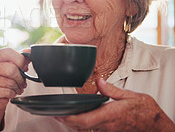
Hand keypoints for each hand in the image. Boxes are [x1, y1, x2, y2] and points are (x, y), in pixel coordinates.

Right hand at [0, 48, 28, 130]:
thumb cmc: (0, 79)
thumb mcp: (7, 65)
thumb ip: (18, 58)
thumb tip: (30, 51)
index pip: (8, 52)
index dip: (20, 60)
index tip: (24, 68)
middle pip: (11, 69)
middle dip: (21, 78)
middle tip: (22, 82)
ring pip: (10, 82)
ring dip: (17, 87)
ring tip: (16, 88)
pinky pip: (8, 91)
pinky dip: (13, 93)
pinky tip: (10, 93)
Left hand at [55, 78, 174, 131]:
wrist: (155, 126)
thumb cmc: (145, 112)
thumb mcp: (131, 96)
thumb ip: (113, 90)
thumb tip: (100, 82)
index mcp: (110, 115)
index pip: (85, 119)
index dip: (70, 118)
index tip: (59, 114)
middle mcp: (106, 125)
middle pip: (80, 125)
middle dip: (66, 120)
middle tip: (54, 112)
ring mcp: (107, 130)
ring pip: (85, 128)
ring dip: (73, 122)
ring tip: (62, 113)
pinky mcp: (108, 131)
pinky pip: (91, 128)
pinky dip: (82, 123)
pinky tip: (77, 117)